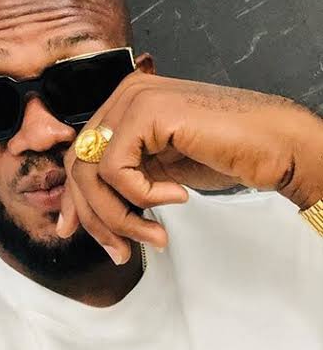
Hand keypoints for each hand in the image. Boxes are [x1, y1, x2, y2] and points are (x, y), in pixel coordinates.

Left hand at [56, 70, 321, 263]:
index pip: (80, 157)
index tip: (72, 231)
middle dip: (95, 217)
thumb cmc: (224, 156)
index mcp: (122, 108)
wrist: (276, 145)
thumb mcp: (156, 173)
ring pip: (91, 171)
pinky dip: (142, 195)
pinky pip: (116, 169)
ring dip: (119, 217)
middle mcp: (123, 97)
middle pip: (78, 165)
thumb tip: (83, 214)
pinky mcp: (148, 110)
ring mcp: (134, 99)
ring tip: (154, 235)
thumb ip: (120, 182)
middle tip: (121, 251)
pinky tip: (177, 196)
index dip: (75, 199)